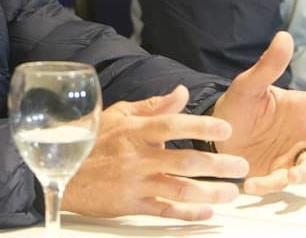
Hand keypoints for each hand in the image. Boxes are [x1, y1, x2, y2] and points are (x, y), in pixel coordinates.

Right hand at [62, 85, 249, 220]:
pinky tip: (206, 211)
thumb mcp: (119, 115)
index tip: (225, 129)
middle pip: (184, 162)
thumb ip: (154, 106)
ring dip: (209, 192)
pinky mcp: (131, 205)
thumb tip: (182, 92)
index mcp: (134, 131)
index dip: (200, 127)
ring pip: (179, 189)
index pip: (171, 125)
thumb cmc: (92, 141)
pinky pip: (164, 211)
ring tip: (231, 191)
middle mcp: (137, 158)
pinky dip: (187, 213)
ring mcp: (135, 184)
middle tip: (241, 165)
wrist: (64, 174)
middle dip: (217, 165)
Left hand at [212, 31, 305, 194]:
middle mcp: (302, 131)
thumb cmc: (237, 107)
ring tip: (291, 175)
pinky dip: (269, 184)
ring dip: (304, 172)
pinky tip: (252, 183)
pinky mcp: (277, 173)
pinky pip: (281, 181)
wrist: (216, 134)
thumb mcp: (248, 85)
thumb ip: (268, 66)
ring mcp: (291, 153)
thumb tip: (284, 36)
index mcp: (300, 107)